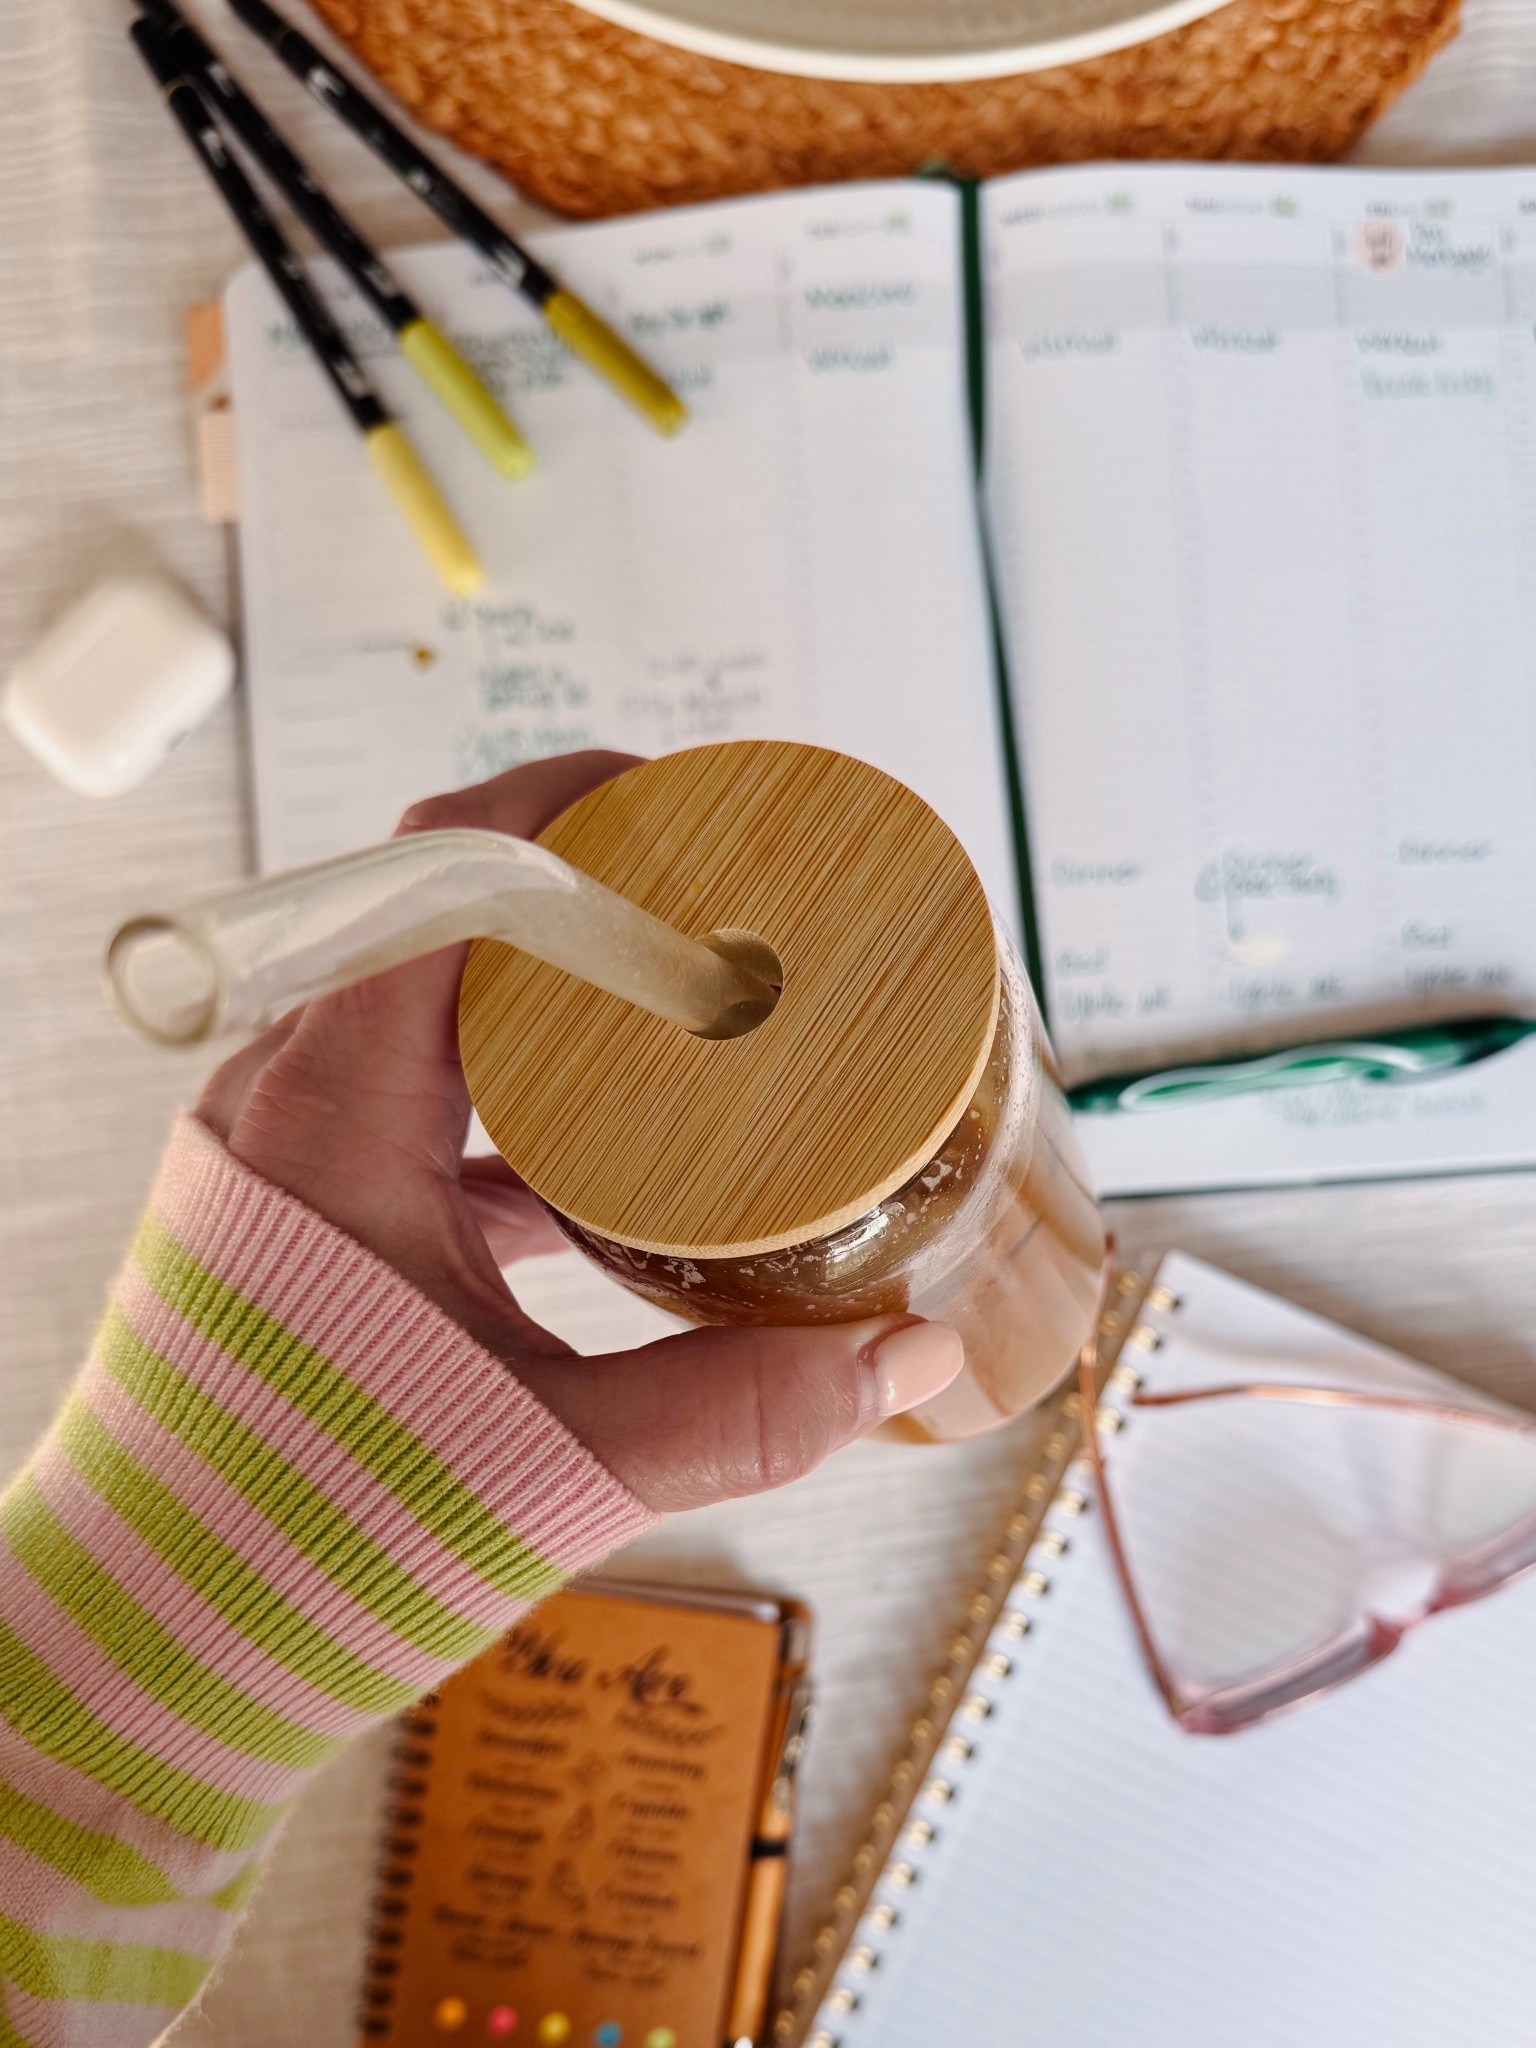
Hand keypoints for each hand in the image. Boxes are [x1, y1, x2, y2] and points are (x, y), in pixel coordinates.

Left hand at [197, 753, 962, 1511]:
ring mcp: (281, 1158)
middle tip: (717, 907)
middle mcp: (287, 1106)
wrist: (136, 1660)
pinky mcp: (293, 1216)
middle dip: (585, 895)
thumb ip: (740, 1411)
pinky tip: (608, 1156)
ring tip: (678, 1014)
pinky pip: (413, 1103)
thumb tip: (904, 1362)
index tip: (686, 804)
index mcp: (330, 1116)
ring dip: (547, 999)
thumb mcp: (548, 1471)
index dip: (569, 810)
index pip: (444, 875)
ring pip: (425, 1012)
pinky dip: (512, 1099)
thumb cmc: (296, 1557)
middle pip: (439, 921)